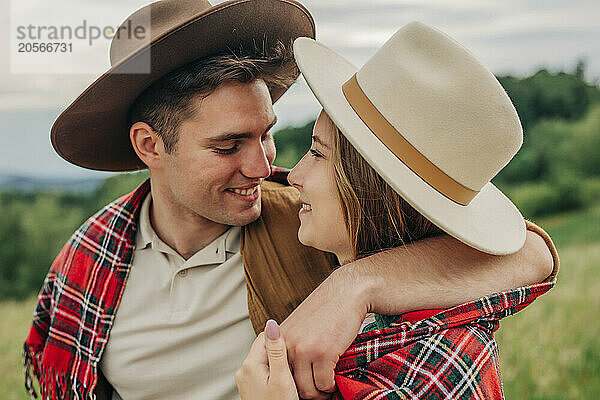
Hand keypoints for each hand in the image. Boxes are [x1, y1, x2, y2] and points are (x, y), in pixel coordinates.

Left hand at [236, 320, 298, 399]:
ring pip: (263, 359)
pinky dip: (273, 372)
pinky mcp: (251, 387)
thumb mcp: (282, 379)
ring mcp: (246, 379)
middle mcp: (244, 370)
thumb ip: (277, 352)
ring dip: (276, 362)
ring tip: (290, 372)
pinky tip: (283, 380)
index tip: (295, 345)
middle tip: (294, 361)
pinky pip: (262, 370)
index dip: (280, 339)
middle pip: (263, 347)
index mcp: (250, 365)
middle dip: (279, 351)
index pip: (264, 337)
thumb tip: (272, 325)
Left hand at [281, 267, 370, 398]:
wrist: (345, 294)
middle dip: (307, 392)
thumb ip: (289, 344)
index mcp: (279, 339)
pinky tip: (335, 379)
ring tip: (327, 387)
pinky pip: (325, 383)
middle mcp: (288, 345)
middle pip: (292, 385)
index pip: (277, 373)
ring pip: (309, 389)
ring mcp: (304, 349)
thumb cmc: (325, 311)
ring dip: (320, 392)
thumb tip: (286, 368)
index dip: (290, 384)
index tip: (302, 386)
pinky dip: (331, 385)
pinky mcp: (323, 353)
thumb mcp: (298, 325)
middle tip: (318, 391)